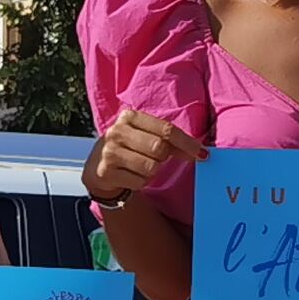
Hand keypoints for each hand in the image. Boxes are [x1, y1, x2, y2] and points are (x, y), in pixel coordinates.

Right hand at [83, 108, 207, 206]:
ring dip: (152, 171)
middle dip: (164, 158)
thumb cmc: (129, 148)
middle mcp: (117, 131)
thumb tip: (201, 152)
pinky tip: (130, 176)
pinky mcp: (106, 172)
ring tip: (139, 166)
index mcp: (129, 117)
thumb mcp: (143, 135)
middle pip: (159, 148)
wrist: (96, 167)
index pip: (166, 129)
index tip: (202, 154)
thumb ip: (168, 140)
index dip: (186, 143)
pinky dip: (141, 182)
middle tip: (155, 159)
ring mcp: (110, 152)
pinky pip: (140, 182)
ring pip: (151, 167)